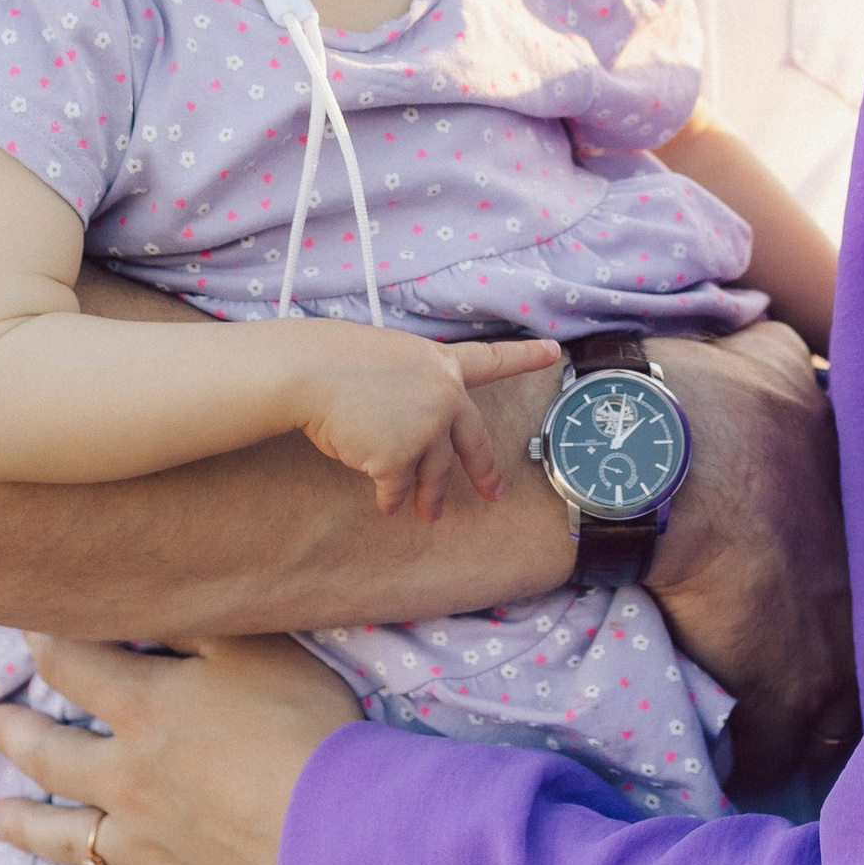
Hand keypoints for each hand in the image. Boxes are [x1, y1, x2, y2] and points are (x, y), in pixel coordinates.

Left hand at [0, 631, 363, 864]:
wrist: (335, 827)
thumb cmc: (300, 721)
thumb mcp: (253, 646)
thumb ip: (193, 622)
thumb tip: (143, 599)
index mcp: (143, 709)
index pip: (74, 665)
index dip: (46, 640)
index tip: (27, 627)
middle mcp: (127, 778)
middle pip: (52, 754)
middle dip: (14, 734)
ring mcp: (146, 845)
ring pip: (68, 838)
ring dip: (25, 826)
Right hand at [292, 324, 562, 522]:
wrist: (310, 372)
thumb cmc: (336, 362)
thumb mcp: (390, 360)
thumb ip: (415, 386)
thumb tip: (411, 427)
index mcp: (440, 365)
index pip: (490, 359)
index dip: (523, 356)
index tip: (553, 350)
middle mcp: (444, 395)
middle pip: (474, 441)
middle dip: (485, 472)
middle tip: (496, 492)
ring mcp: (426, 427)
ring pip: (434, 474)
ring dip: (429, 497)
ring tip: (426, 513)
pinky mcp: (401, 457)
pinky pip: (397, 488)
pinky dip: (390, 498)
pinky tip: (385, 504)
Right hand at [646, 320, 856, 789]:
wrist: (657, 460)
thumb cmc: (707, 401)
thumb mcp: (768, 357)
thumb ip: (792, 363)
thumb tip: (796, 353)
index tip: (837, 593)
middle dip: (853, 664)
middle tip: (822, 673)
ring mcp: (830, 643)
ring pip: (838, 716)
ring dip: (812, 725)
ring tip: (787, 736)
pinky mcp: (780, 690)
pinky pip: (772, 752)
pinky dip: (750, 758)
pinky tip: (731, 759)